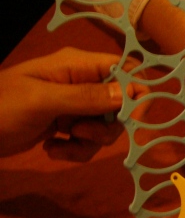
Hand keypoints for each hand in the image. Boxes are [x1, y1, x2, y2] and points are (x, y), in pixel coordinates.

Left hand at [0, 47, 125, 159]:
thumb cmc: (1, 108)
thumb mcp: (43, 101)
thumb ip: (87, 97)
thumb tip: (129, 95)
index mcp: (78, 66)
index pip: (127, 70)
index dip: (137, 93)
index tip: (133, 118)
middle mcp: (82, 82)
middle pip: (121, 104)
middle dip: (107, 126)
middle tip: (81, 133)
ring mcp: (74, 105)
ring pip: (106, 127)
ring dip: (89, 142)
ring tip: (61, 143)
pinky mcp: (67, 126)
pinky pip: (89, 141)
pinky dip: (75, 151)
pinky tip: (52, 149)